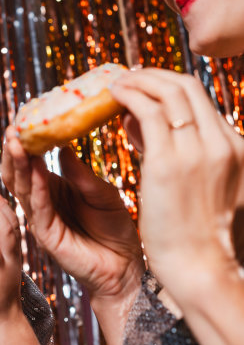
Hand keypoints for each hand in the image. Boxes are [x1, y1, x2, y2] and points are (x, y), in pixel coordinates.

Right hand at [0, 128, 144, 344]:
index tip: (25, 117)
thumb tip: (63, 146)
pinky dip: (35, 186)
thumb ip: (80, 173)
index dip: (25, 141)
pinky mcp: (47, 235)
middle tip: (15, 125)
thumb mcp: (102, 192)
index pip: (30, 162)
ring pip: (21, 187)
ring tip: (16, 139)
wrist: (127, 267)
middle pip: (17, 172)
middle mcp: (42, 202)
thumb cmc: (116, 229)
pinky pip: (37, 207)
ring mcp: (41, 218)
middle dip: (13, 149)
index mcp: (52, 189)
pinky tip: (35, 167)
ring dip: (17, 163)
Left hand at [110, 68, 243, 285]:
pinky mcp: (169, 161)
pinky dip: (130, 95)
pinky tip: (113, 95)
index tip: (145, 88)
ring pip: (169, 91)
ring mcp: (198, 150)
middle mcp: (223, 143)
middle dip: (155, 76)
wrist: (202, 268)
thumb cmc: (197, 235)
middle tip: (129, 77)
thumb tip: (140, 126)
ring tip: (116, 83)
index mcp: (236, 149)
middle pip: (188, 87)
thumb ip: (179, 153)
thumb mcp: (201, 187)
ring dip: (139, 80)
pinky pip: (148, 110)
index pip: (201, 101)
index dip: (169, 87)